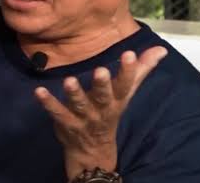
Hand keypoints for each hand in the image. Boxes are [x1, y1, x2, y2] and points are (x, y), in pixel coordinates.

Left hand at [34, 46, 167, 178]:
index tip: (129, 53)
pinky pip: (56, 112)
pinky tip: (38, 91)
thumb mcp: (126, 92)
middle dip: (102, 84)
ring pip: (80, 105)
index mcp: (117, 99)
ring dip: (74, 93)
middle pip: (104, 96)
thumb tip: (160, 49)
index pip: (126, 84)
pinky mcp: (66, 122)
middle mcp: (102, 109)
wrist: (94, 149)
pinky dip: (48, 102)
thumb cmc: (110, 111)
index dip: (128, 70)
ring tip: (69, 80)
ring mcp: (84, 117)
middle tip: (101, 70)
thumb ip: (141, 69)